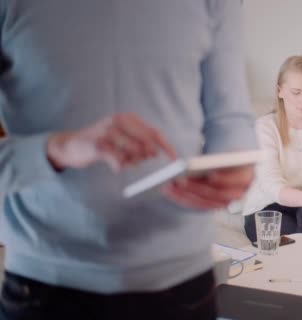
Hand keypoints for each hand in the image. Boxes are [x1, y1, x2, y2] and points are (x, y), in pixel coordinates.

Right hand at [46, 113, 175, 171]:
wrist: (71, 146)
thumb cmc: (102, 144)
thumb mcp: (124, 143)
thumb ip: (140, 146)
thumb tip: (155, 153)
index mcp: (129, 119)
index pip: (154, 133)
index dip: (166, 146)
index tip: (175, 159)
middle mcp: (119, 121)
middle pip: (147, 142)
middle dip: (146, 156)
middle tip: (136, 160)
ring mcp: (108, 131)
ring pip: (134, 152)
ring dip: (130, 161)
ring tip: (120, 160)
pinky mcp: (98, 143)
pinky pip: (118, 160)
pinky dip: (119, 166)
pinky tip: (113, 165)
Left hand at [162, 165, 253, 209]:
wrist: (235, 167)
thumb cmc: (231, 158)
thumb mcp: (231, 154)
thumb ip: (224, 158)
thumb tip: (204, 163)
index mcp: (247, 178)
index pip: (237, 181)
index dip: (224, 179)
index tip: (211, 175)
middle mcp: (239, 193)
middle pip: (218, 194)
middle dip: (198, 188)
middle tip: (181, 180)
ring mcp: (226, 202)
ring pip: (206, 202)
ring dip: (187, 195)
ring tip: (171, 185)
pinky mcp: (213, 205)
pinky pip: (198, 205)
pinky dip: (184, 198)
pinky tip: (172, 191)